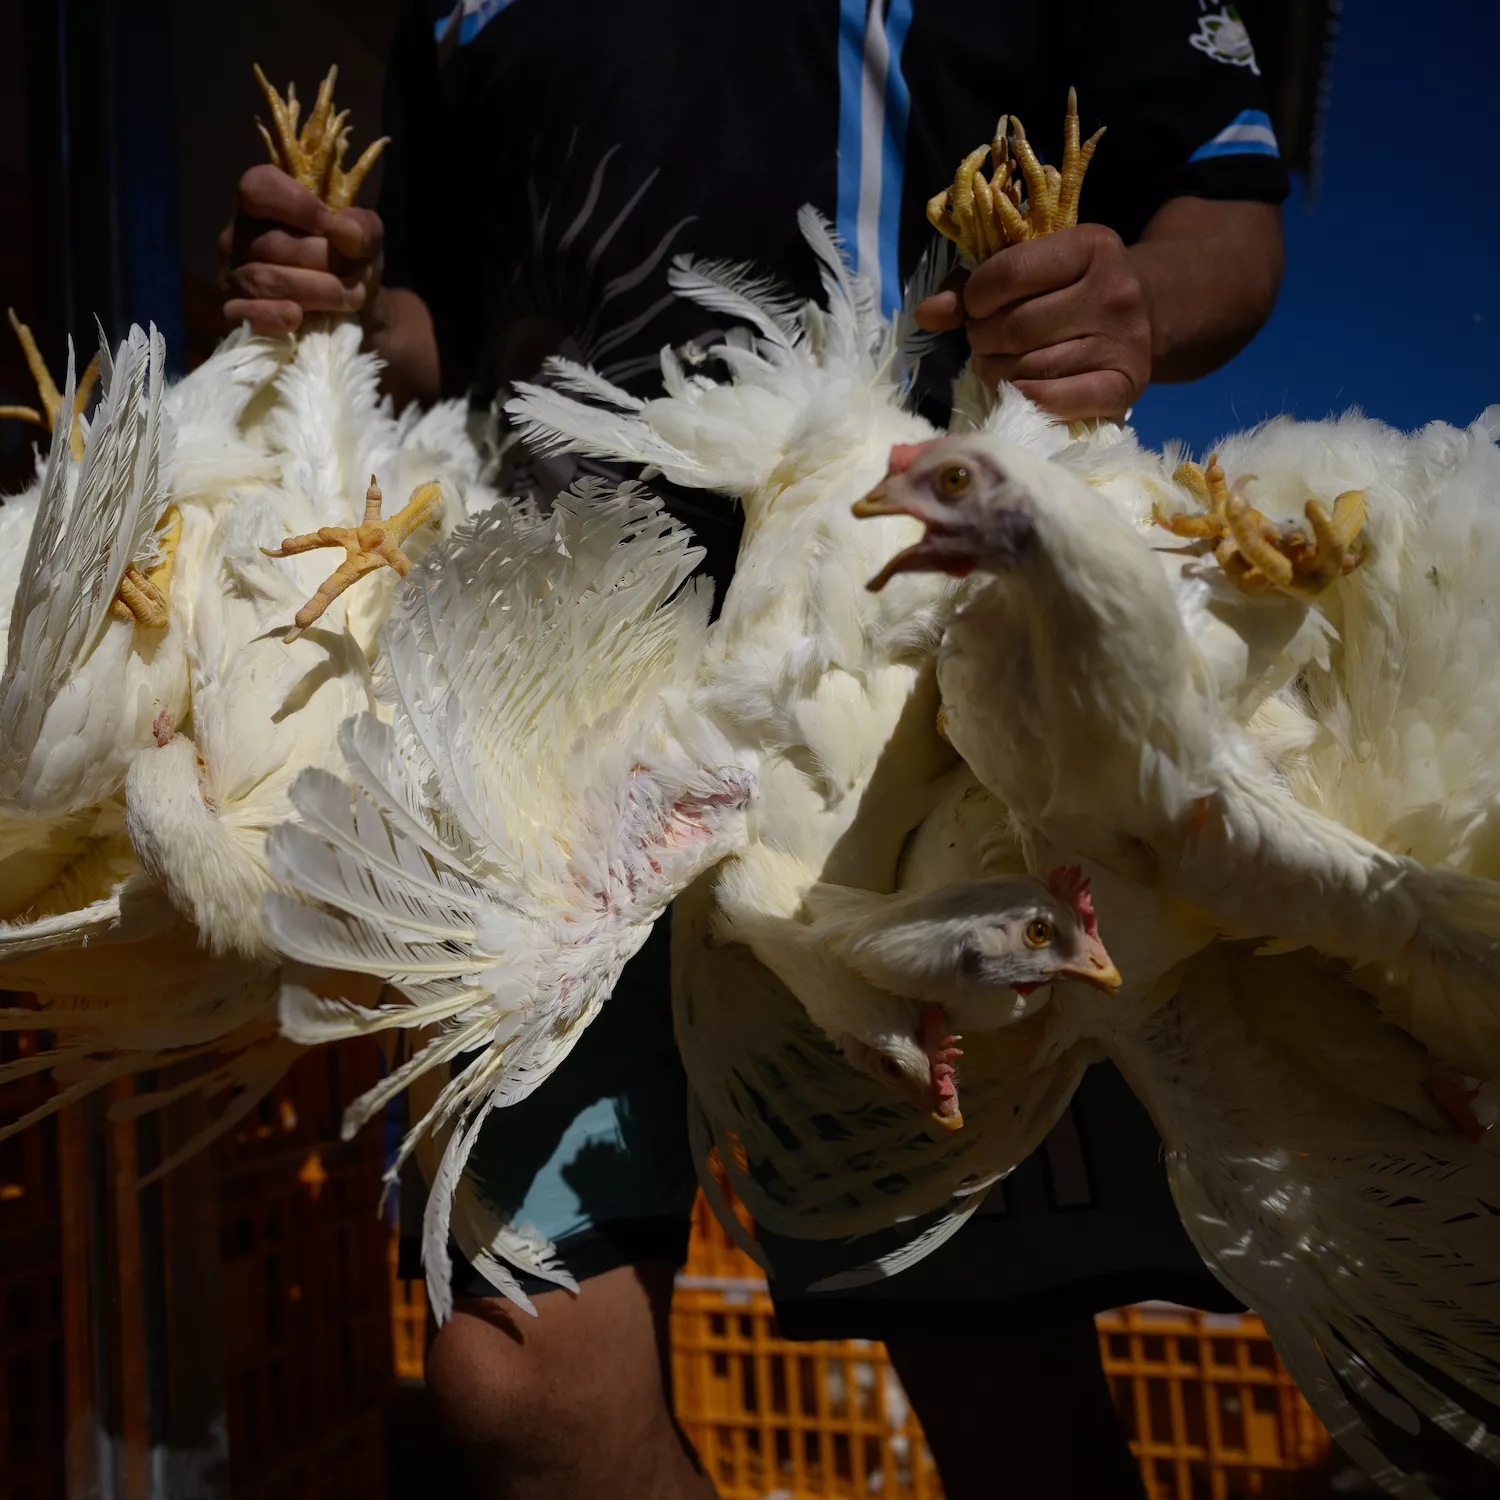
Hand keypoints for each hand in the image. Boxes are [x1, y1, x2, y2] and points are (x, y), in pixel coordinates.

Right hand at [219, 164, 384, 334]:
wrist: (353, 313)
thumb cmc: (348, 263)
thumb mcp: (365, 238)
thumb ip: (362, 227)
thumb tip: (346, 233)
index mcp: (262, 206)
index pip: (256, 190)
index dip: (294, 206)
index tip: (330, 225)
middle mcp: (238, 237)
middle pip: (272, 243)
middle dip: (324, 260)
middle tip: (358, 274)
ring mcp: (233, 277)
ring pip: (265, 280)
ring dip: (316, 290)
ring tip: (351, 297)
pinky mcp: (236, 314)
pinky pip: (242, 314)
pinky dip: (272, 316)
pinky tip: (296, 317)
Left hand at [914, 223, 1151, 420]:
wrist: (1144, 312)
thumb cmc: (1070, 287)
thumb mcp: (1032, 269)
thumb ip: (974, 288)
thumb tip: (926, 313)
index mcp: (1090, 245)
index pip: (1009, 273)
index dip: (975, 298)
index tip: (975, 307)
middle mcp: (1114, 290)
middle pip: (1016, 328)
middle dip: (983, 339)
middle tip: (984, 341)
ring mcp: (1124, 340)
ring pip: (1029, 368)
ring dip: (997, 372)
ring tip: (1000, 363)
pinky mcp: (1125, 383)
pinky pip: (1056, 400)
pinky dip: (1025, 399)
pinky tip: (1019, 389)